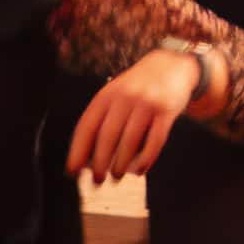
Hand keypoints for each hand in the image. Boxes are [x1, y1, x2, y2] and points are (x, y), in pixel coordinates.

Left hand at [72, 54, 198, 181]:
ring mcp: (147, 103)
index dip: (77, 151)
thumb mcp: (116, 94)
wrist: (171, 64)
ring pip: (130, 141)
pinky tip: (140, 170)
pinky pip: (155, 141)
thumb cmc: (139, 86)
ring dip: (121, 164)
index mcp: (107, 95)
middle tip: (97, 180)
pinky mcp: (166, 111)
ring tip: (116, 175)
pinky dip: (146, 159)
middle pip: (107, 136)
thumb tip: (89, 157)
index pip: (87, 126)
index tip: (72, 171)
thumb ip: (104, 118)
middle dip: (99, 163)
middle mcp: (125, 98)